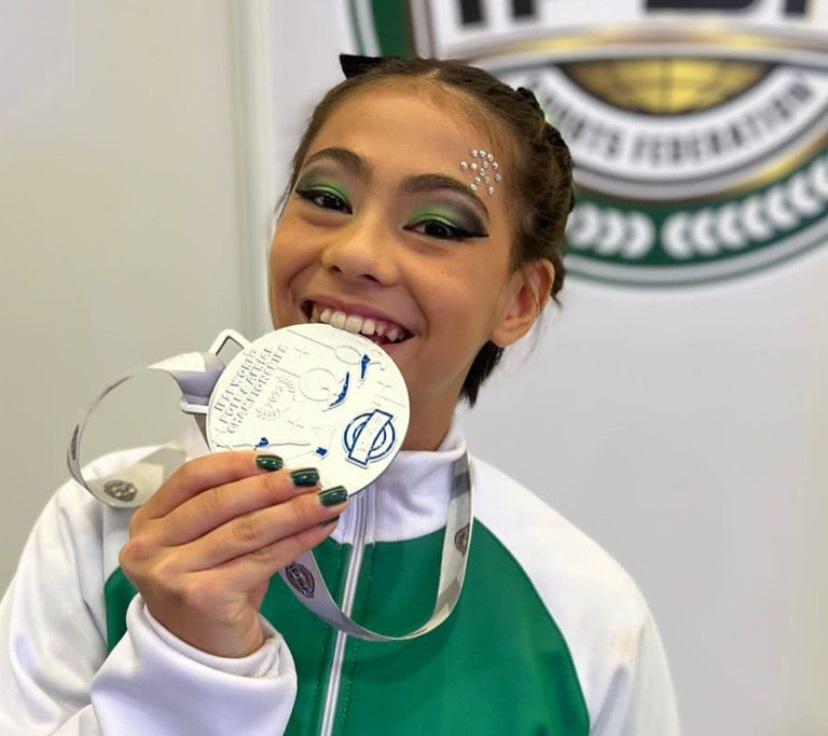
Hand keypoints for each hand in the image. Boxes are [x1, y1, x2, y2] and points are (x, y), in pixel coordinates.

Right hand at [119, 452, 346, 657]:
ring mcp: (172, 573)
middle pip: (221, 502)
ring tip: (329, 499)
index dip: (236, 463)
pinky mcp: (203, 596)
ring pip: (246, 529)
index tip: (277, 459)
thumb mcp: (208, 542)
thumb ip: (233, 509)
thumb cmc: (209, 588)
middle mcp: (149, 547)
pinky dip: (298, 540)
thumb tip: (292, 478)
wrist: (201, 655)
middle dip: (273, 486)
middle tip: (313, 476)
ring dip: (295, 510)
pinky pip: (262, 559)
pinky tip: (322, 528)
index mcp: (148, 521)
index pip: (192, 477)